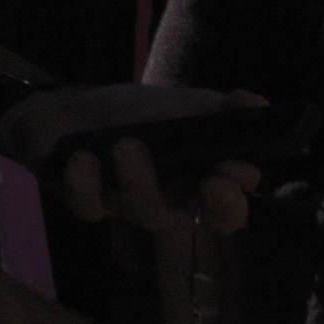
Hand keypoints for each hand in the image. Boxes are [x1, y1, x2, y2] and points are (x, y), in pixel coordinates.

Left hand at [0, 84, 267, 235]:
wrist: (67, 107)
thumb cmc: (131, 113)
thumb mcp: (177, 104)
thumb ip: (217, 108)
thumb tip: (256, 104)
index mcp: (195, 179)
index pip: (228, 207)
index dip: (236, 198)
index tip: (239, 172)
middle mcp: (167, 199)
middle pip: (197, 219)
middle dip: (210, 204)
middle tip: (212, 180)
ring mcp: (126, 203)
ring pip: (145, 212)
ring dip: (140, 179)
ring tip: (126, 144)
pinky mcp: (86, 201)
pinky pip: (90, 206)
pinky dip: (86, 183)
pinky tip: (83, 158)